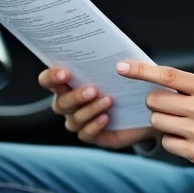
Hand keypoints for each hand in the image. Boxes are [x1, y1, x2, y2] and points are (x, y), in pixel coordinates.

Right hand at [40, 68, 157, 149]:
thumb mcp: (121, 70)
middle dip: (75, 96)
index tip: (65, 73)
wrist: (145, 107)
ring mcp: (79, 121)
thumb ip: (112, 61)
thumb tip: (114, 57)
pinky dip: (94, 126)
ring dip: (89, 110)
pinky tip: (106, 117)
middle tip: (93, 89)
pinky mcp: (91, 135)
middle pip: (60, 103)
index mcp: (69, 84)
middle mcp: (69, 104)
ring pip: (73, 119)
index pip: (48, 81)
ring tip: (108, 101)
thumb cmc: (127, 83)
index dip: (51, 77)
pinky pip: (85, 134)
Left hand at [115, 61, 193, 177]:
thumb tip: (152, 80)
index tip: (122, 67)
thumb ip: (189, 86)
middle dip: (156, 103)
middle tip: (170, 107)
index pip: (168, 76)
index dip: (141, 71)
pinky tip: (189, 140)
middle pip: (155, 101)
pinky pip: (167, 143)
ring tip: (183, 124)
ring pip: (157, 122)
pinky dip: (173, 141)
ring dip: (164, 123)